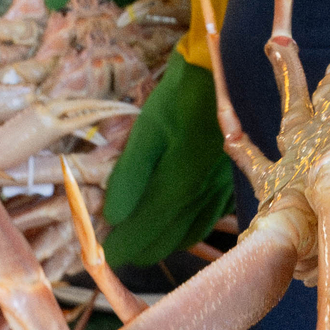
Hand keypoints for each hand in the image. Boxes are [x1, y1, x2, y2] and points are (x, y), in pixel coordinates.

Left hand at [100, 58, 236, 265]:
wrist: (227, 75)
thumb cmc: (180, 97)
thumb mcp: (147, 129)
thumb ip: (130, 176)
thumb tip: (112, 216)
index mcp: (179, 186)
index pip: (143, 233)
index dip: (119, 247)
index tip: (99, 253)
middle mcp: (202, 199)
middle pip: (165, 243)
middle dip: (136, 248)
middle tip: (114, 245)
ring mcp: (220, 196)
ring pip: (187, 237)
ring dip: (161, 243)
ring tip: (138, 238)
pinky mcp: (230, 188)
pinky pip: (206, 223)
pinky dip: (185, 232)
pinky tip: (173, 224)